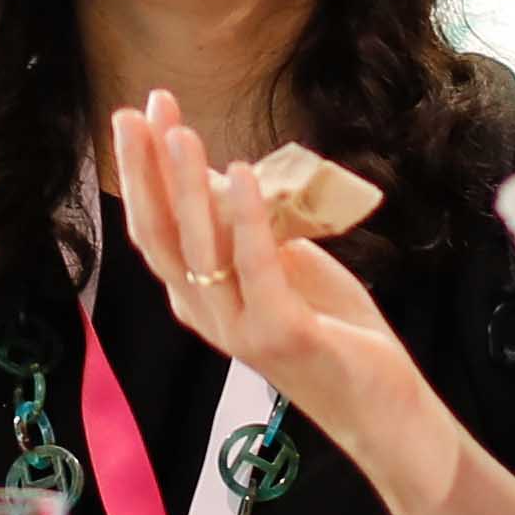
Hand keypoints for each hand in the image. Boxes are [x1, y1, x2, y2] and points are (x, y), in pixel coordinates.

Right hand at [109, 96, 430, 462]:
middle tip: (136, 111)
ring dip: (186, 185)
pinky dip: (244, 217)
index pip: (154, 226)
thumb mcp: (280, 262)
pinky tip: (238, 172)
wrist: (378, 402)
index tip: (141, 112)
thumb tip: (215, 175)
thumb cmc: (329, 327)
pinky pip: (255, 265)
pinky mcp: (279, 333)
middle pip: (159, 235)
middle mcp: (204, 312)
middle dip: (145, 169)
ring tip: (179, 132)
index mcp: (197, 295)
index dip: (142, 170)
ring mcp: (238, 326)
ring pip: (198, 247)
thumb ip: (244, 228)